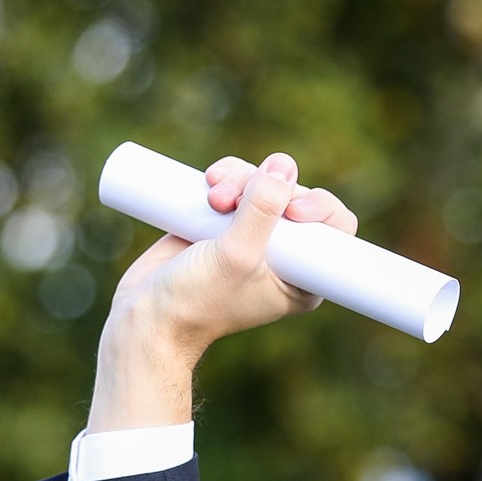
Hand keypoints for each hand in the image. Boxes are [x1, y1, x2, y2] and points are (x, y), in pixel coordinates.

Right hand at [86, 152, 357, 432]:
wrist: (146, 315)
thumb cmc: (196, 300)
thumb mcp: (237, 256)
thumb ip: (263, 210)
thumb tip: (283, 165)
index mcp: (302, 279)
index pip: (335, 229)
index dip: (319, 206)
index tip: (291, 209)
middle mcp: (283, 256)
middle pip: (294, 195)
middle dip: (266, 188)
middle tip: (231, 201)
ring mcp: (251, 237)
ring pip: (263, 184)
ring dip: (240, 179)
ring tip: (212, 196)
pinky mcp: (223, 224)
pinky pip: (236, 185)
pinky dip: (225, 177)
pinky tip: (208, 182)